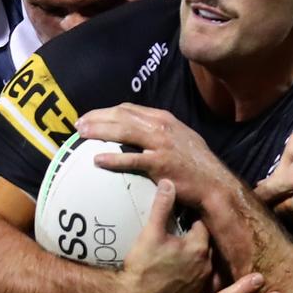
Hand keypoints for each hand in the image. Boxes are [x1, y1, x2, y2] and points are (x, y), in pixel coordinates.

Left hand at [78, 103, 236, 208]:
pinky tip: (97, 160)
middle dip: (97, 117)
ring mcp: (160, 145)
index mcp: (164, 119)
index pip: (129, 108)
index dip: (107, 111)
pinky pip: (132, 160)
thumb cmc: (195, 164)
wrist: (213, 183)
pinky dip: (113, 159)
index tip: (91, 116)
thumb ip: (159, 132)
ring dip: (100, 131)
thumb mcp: (180, 138)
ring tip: (82, 135)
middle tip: (78, 124)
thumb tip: (137, 132)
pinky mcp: (160, 164)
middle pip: (122, 116)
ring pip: (124, 132)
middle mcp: (161, 127)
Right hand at [116, 179, 211, 292]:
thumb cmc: (143, 267)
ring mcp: (200, 283)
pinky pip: (197, 277)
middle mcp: (206, 266)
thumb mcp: (151, 232)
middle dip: (195, 235)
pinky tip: (176, 268)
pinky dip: (191, 270)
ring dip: (194, 254)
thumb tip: (168, 182)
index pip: (202, 223)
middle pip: (205, 242)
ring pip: (203, 260)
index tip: (181, 214)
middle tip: (179, 230)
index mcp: (199, 247)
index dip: (191, 217)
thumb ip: (161, 206)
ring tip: (177, 248)